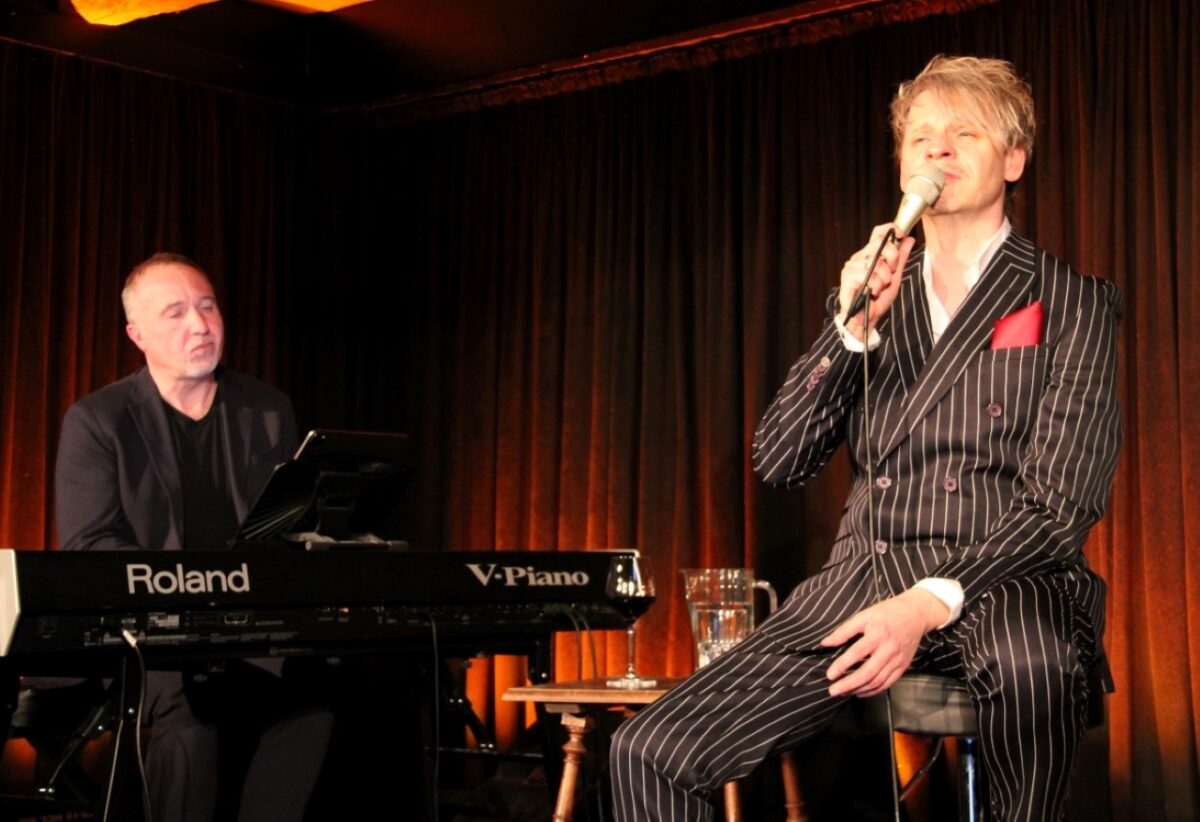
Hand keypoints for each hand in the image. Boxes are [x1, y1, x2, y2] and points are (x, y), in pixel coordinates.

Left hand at [820, 588, 948, 697]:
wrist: (916, 614)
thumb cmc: (887, 613)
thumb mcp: (863, 615)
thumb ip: (844, 631)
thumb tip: (825, 643)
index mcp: (877, 634)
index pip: (856, 653)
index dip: (842, 665)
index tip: (830, 675)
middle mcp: (888, 650)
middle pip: (867, 673)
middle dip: (848, 684)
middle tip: (833, 691)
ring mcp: (897, 660)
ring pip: (877, 681)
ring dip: (858, 689)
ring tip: (843, 692)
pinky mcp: (903, 666)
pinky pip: (887, 683)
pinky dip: (873, 690)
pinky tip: (860, 691)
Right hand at [837, 224, 915, 338]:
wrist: (866, 318)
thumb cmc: (878, 299)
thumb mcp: (895, 276)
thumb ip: (901, 258)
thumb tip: (909, 239)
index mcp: (870, 255)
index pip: (878, 233)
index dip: (890, 229)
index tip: (901, 233)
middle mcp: (860, 257)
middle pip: (879, 243)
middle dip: (892, 259)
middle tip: (890, 274)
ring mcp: (852, 265)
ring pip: (876, 262)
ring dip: (883, 278)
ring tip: (878, 288)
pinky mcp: (847, 275)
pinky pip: (867, 274)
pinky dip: (874, 285)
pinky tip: (871, 292)